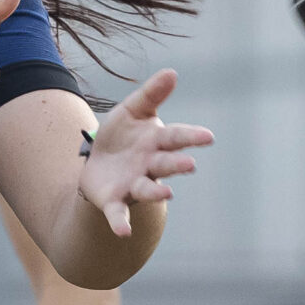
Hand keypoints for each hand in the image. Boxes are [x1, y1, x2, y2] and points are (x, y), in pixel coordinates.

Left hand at [78, 68, 214, 236]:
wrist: (97, 160)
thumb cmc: (122, 134)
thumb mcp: (133, 110)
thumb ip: (152, 94)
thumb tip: (172, 72)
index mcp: (157, 141)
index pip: (177, 137)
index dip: (191, 137)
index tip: (207, 137)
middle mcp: (150, 165)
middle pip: (165, 164)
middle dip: (176, 164)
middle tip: (189, 164)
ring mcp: (134, 184)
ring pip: (147, 189)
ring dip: (157, 192)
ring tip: (167, 193)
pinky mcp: (115, 201)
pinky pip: (119, 213)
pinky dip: (122, 222)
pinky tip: (124, 232)